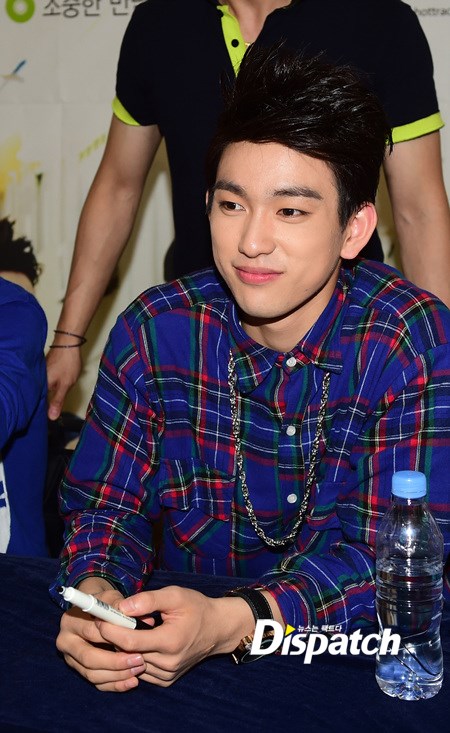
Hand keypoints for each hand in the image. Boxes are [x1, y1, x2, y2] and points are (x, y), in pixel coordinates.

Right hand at [46, 346, 81, 419]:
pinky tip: (57, 383)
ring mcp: (40, 373)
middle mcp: (38, 379)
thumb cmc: (67, 363)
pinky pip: (46, 380)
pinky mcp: (44, 368)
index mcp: (41, 385)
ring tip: (58, 391)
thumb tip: (52, 417)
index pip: (40, 403)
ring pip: (44, 387)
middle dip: (48, 401)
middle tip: (57, 403)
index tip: (51, 415)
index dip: (45, 410)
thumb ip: (58, 401)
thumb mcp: (65, 385)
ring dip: (51, 391)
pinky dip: (51, 383)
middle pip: (41, 395)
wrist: (68, 343)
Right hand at [56, 582, 145, 692]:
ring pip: (92, 674)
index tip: (134, 643)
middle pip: (89, 658)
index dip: (113, 639)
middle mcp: (66, 641)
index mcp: (71, 620)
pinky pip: (96, 683)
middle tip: (139, 660)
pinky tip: (132, 681)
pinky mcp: (79, 671)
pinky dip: (115, 684)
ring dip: (118, 675)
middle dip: (116, 662)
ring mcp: (71, 658)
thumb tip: (146, 622)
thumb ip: (124, 607)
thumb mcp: (112, 598)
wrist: (95, 610)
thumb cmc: (105, 602)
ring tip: (138, 669)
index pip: (91, 633)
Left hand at [96, 585, 255, 686]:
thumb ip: (147, 600)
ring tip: (122, 629)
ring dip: (124, 648)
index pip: (130, 642)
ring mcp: (167, 675)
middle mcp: (168, 663)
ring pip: (132, 663)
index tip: (100, 618)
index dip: (111, 630)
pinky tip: (137, 642)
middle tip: (106, 621)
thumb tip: (120, 607)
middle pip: (128, 653)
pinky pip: (141, 671)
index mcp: (170, 641)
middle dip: (114, 637)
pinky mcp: (166, 680)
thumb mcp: (174, 595)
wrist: (217, 628)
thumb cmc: (196, 607)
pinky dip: (134, 657)